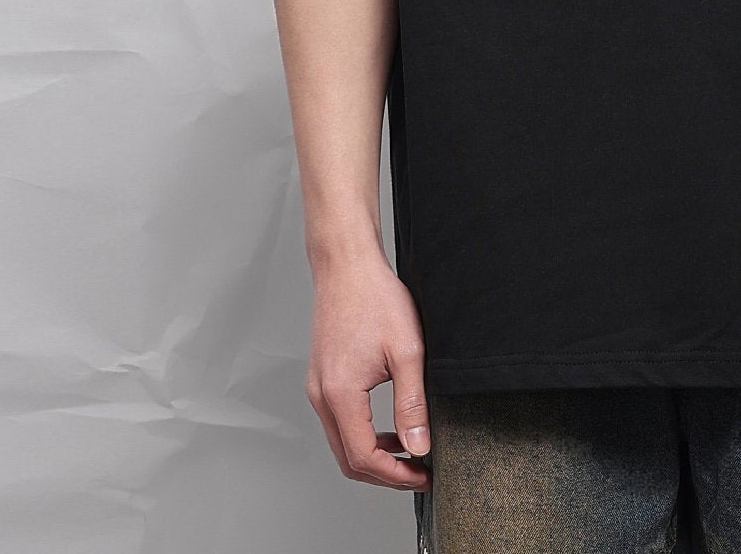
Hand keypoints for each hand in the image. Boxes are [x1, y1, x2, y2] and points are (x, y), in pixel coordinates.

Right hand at [305, 248, 432, 490]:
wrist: (348, 266)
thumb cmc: (375, 298)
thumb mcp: (406, 352)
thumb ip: (412, 404)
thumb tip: (419, 447)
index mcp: (340, 394)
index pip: (364, 458)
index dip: (396, 475)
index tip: (423, 475)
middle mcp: (322, 397)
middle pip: (348, 460)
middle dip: (384, 474)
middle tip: (418, 472)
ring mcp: (318, 389)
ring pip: (342, 444)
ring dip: (373, 457)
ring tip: (408, 452)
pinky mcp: (322, 380)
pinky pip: (339, 423)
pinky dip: (362, 436)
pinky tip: (388, 428)